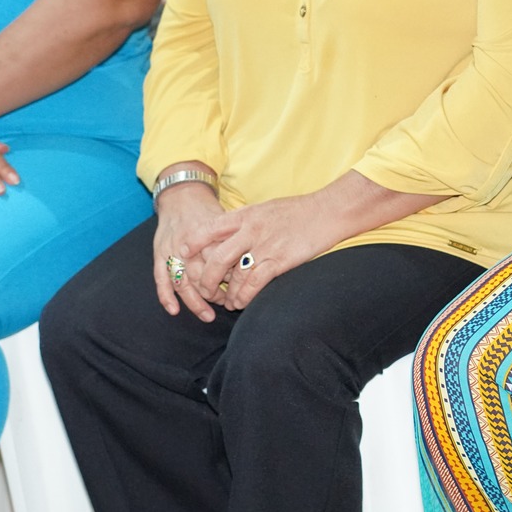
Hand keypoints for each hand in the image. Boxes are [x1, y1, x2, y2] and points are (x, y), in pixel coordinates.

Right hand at [152, 182, 230, 320]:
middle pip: (200, 275)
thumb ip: (236, 241)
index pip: (220, 262)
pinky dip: (166, 296)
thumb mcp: (226, 221)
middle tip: (227, 303)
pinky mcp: (158, 254)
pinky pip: (161, 278)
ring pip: (182, 282)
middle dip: (214, 293)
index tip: (241, 288)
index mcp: (208, 235)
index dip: (231, 278)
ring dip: (194, 302)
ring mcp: (171, 250)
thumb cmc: (209, 212)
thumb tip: (254, 264)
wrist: (182, 196)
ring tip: (207, 316)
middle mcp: (188, 244)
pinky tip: (174, 311)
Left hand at [178, 195, 329, 310]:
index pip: (209, 228)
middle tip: (204, 290)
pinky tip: (242, 302)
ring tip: (227, 303)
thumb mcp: (266, 208)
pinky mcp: (279, 260)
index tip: (183, 253)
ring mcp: (264, 246)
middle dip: (206, 279)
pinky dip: (244, 296)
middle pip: (216, 258)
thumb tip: (229, 234)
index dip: (192, 242)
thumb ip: (246, 221)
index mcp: (246, 214)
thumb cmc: (299, 210)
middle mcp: (251, 230)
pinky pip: (254, 283)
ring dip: (227, 293)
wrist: (328, 211)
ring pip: (234, 275)